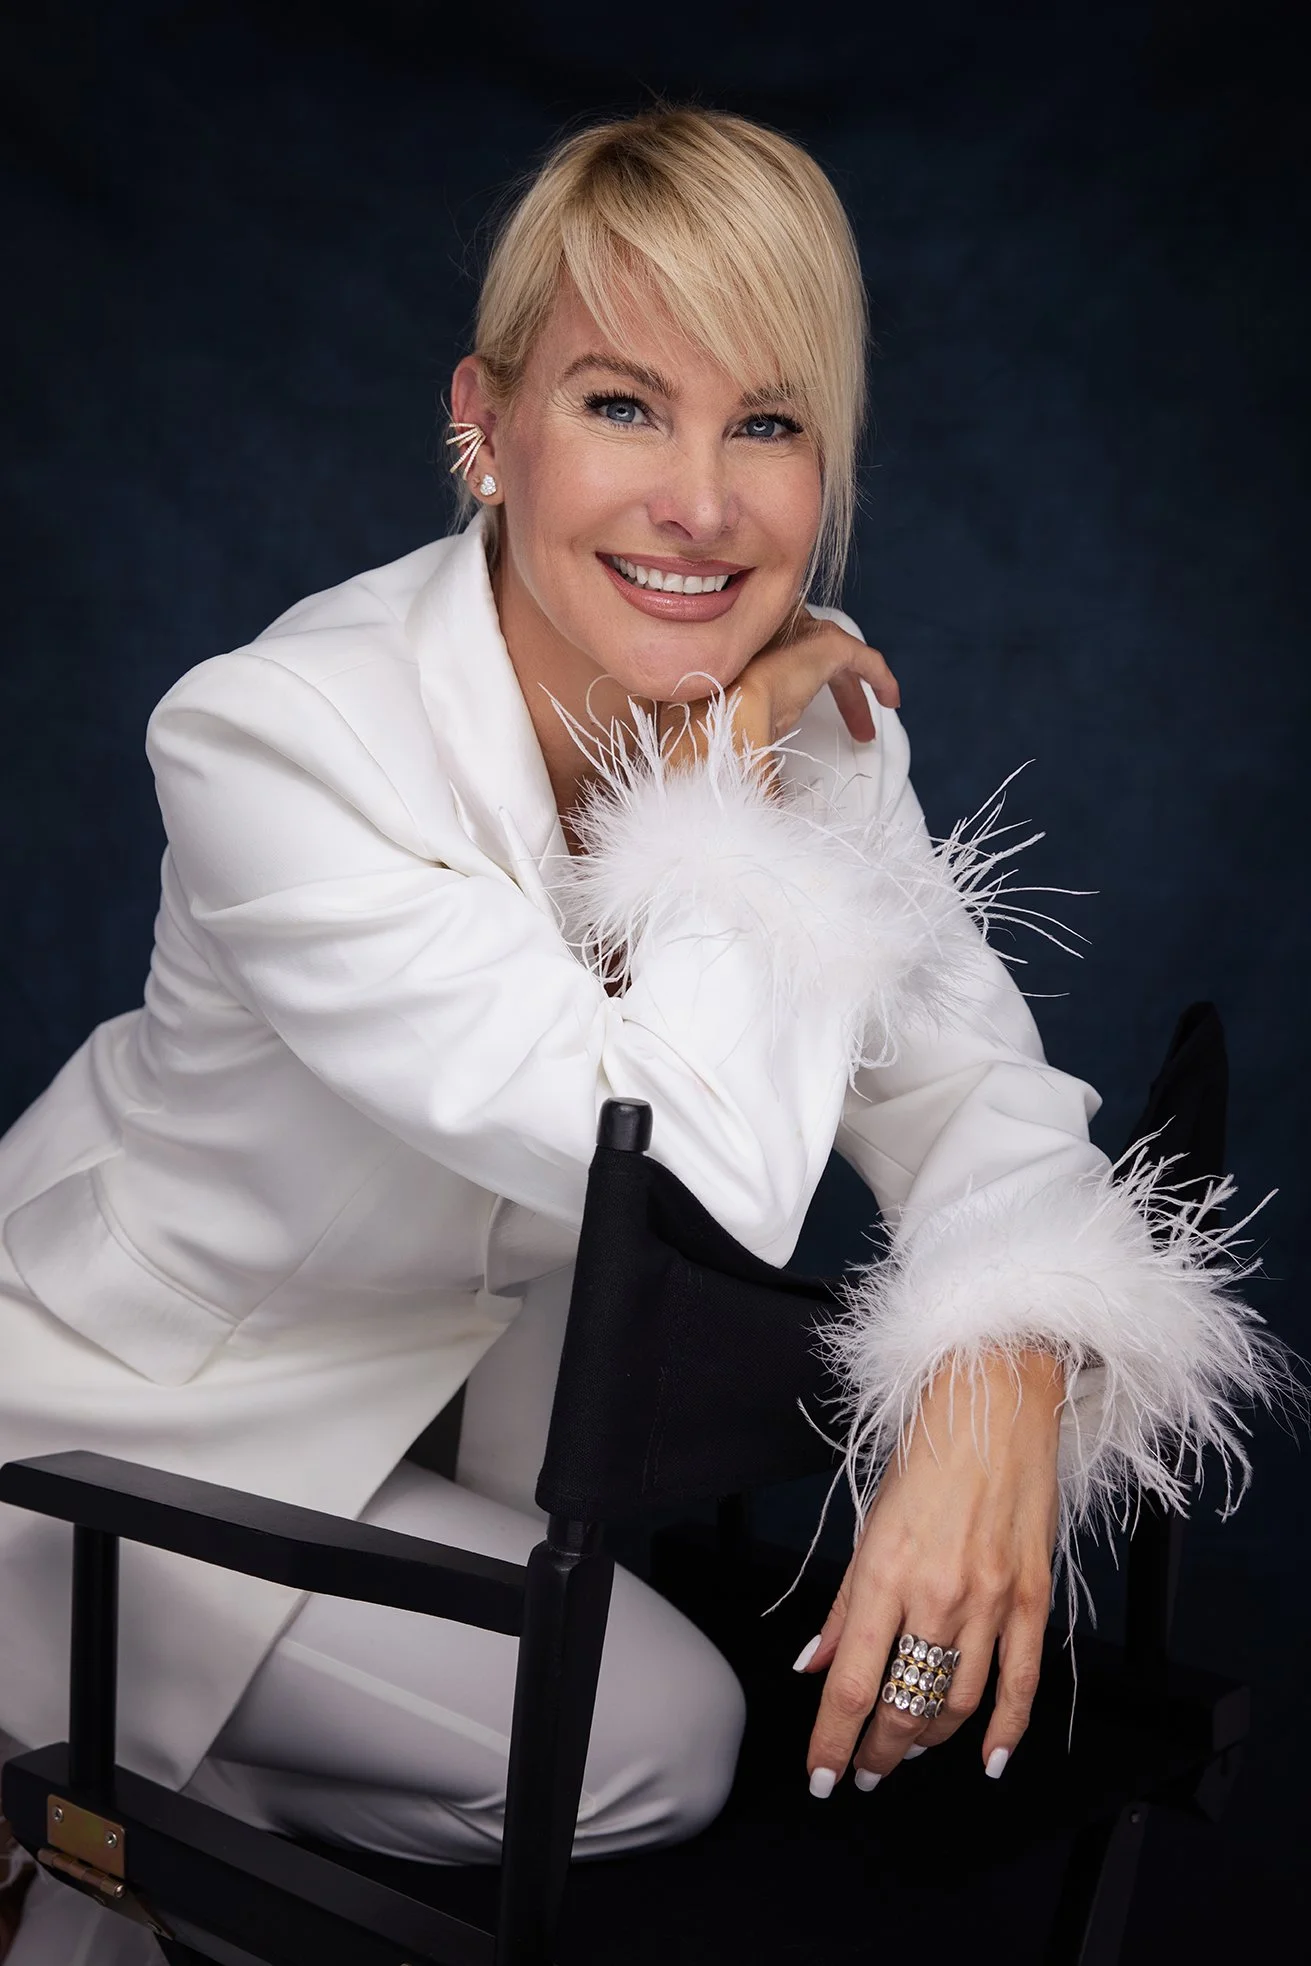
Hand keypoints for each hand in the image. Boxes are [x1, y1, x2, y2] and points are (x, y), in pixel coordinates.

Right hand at [735, 612, 900, 749]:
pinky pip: (863, 658)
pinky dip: (879, 677)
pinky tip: (889, 699)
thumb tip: (758, 770)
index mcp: (748, 644)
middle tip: (851, 730)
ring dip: (855, 696)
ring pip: (841, 659)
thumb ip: (750, 725)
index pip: (785, 659)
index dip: (805, 687)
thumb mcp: (736, 719)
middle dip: (840, 698)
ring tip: (866, 729)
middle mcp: (775, 629)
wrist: (729, 707)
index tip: (812, 714)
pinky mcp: (828, 642)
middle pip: (817, 661)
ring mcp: (801, 631)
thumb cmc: (722, 717)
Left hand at [796, 1349, 1063, 1789]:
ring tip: (909, 1750)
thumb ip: (844, 1606)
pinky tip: (988, 1759)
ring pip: (959, 1705)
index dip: (832, 1742)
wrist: (994, 1403)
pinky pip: (1022, 1684)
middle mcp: (937, 1593)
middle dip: (879, 1752)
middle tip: (865, 1770)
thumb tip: (814, 1665)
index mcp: (885, 1572)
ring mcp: (992, 1600)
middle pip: (905, 1706)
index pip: (852, 1685)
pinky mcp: (1034, 1597)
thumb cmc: (927, 1455)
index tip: (822, 1774)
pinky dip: (1006, 1732)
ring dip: (928, 1741)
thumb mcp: (869, 1524)